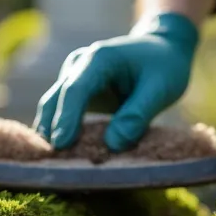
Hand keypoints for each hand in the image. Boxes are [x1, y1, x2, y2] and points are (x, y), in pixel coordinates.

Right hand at [33, 12, 198, 151]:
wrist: (162, 50)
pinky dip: (61, 134)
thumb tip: (111, 145)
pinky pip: (60, 115)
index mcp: (99, 58)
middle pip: (56, 100)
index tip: (62, 145)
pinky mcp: (74, 94)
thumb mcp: (160, 89)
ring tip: (58, 166)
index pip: (76, 89)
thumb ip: (137, 116)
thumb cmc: (164, 67)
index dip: (66, 118)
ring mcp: (73, 78)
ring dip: (53, 135)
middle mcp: (78, 65)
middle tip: (54, 164)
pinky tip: (65, 159)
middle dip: (53, 131)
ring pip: (52, 109)